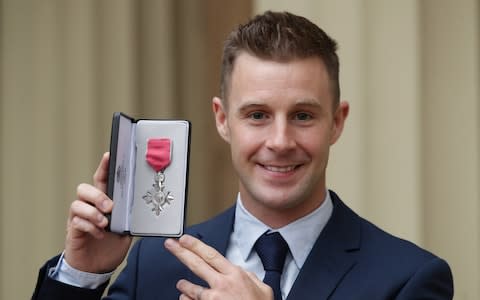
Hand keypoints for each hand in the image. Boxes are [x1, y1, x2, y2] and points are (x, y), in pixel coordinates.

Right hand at [65, 152, 131, 272]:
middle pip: (84, 188)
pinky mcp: (73, 231)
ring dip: (93, 212)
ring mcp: (79, 218)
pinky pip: (76, 222)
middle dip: (97, 195)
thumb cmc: (111, 245)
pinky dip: (90, 227)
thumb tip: (141, 207)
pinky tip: (100, 234)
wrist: (97, 267)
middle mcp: (89, 207)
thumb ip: (129, 217)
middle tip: (110, 207)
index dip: (104, 167)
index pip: (102, 180)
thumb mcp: (125, 229)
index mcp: (103, 202)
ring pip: (77, 203)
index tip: (109, 155)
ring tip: (105, 223)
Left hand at [164, 235, 272, 299]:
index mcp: (235, 275)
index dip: (196, 245)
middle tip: (170, 245)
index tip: (185, 239)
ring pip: (191, 288)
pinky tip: (184, 298)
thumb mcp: (264, 289)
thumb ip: (251, 277)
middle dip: (181, 252)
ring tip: (180, 283)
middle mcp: (221, 285)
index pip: (211, 255)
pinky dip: (187, 299)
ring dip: (184, 285)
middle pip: (196, 264)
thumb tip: (243, 272)